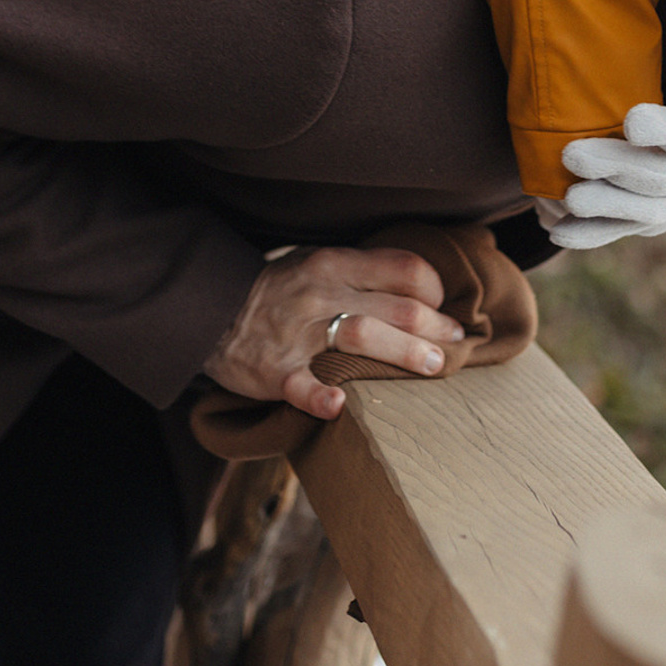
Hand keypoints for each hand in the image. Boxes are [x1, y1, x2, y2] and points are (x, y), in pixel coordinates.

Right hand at [204, 245, 467, 420]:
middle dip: (434, 327)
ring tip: (434, 366)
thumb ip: (362, 270)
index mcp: (335, 264)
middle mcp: (321, 295)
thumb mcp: (317, 260)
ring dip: (404, 354)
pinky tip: (339, 406)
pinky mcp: (276, 371)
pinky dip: (319, 396)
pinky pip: (300, 385)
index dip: (433, 288)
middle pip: (395, 308)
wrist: (210, 310)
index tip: (442, 306)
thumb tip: (421, 285)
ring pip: (363, 338)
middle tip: (454, 342)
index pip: (402, 269)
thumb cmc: (279, 287)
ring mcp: (298, 334)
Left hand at [539, 22, 665, 249]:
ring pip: (636, 212)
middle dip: (612, 168)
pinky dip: (589, 235)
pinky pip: (618, 232)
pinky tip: (555, 230)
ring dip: (601, 206)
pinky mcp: (649, 225)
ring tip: (568, 197)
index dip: (662, 131)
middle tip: (571, 154)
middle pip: (652, 178)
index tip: (632, 119)